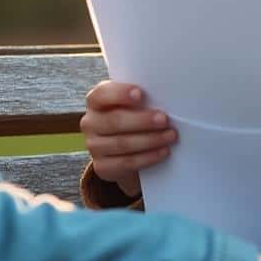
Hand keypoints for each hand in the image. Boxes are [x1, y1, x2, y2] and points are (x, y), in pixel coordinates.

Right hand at [79, 81, 176, 197]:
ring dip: (150, 140)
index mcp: (96, 101)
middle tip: (164, 119)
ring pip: (122, 143)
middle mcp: (90, 122)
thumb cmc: (133, 117)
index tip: (140, 94)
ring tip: (170, 136)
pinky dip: (148, 157)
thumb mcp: (133, 105)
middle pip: (114, 121)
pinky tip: (163, 151)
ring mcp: (94, 146)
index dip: (120, 94)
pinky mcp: (102, 166)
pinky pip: (126, 162)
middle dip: (142, 120)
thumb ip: (141, 99)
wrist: (126, 150)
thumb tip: (164, 98)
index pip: (102, 94)